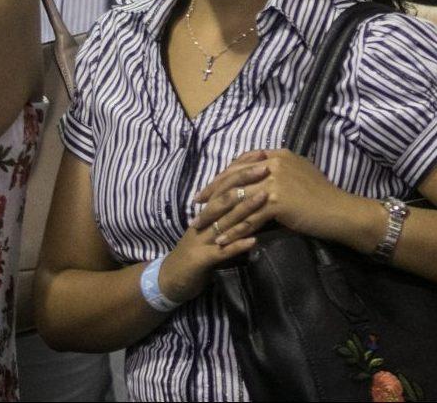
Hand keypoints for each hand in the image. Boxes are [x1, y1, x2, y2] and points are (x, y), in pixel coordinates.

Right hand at [150, 164, 271, 304]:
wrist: (170, 280)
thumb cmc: (198, 253)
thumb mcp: (214, 232)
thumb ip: (230, 217)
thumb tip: (255, 198)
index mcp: (207, 212)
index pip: (225, 184)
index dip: (242, 169)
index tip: (263, 155)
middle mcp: (204, 222)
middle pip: (225, 197)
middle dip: (245, 181)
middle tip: (266, 167)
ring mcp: (202, 240)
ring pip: (225, 220)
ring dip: (246, 209)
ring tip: (266, 196)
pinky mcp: (202, 260)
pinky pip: (222, 251)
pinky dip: (238, 245)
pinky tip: (254, 241)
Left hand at [191, 150, 376, 251]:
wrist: (339, 211)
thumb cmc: (322, 196)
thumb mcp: (298, 174)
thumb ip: (276, 171)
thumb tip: (256, 177)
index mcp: (277, 154)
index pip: (240, 164)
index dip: (220, 179)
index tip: (206, 192)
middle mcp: (274, 163)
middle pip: (233, 181)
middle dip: (211, 197)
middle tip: (196, 211)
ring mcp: (275, 181)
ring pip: (237, 201)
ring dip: (218, 218)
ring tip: (203, 230)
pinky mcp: (277, 201)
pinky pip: (248, 219)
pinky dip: (233, 231)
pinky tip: (222, 241)